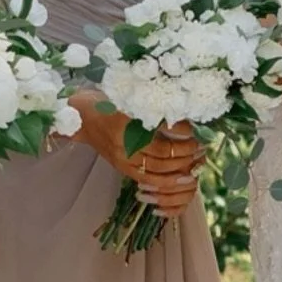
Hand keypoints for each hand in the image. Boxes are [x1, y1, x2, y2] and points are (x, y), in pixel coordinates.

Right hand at [77, 96, 202, 216]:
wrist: (80, 117)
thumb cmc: (106, 101)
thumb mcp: (130, 99)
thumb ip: (154, 108)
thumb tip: (183, 117)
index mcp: (125, 128)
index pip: (159, 141)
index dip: (180, 139)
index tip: (195, 132)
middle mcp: (123, 149)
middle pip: (160, 159)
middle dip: (184, 156)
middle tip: (201, 149)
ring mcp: (122, 161)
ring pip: (154, 174)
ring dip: (177, 171)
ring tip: (194, 164)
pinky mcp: (121, 167)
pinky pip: (145, 179)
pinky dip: (162, 181)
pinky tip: (176, 177)